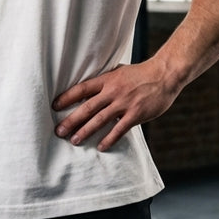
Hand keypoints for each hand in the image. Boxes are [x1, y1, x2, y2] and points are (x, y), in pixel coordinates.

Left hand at [52, 60, 176, 151]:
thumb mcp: (119, 71)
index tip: (54, 106)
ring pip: (100, 120)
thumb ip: (105, 80)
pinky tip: (101, 147)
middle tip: (59, 131)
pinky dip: (109, 139)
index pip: (82, 89)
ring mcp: (124, 103)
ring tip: (74, 141)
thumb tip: (89, 87)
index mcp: (107, 80)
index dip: (67, 97)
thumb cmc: (140, 74)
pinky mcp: (136, 114)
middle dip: (71, 120)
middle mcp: (113, 91)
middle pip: (87, 107)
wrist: (164, 75)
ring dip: (85, 131)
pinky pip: (119, 129)